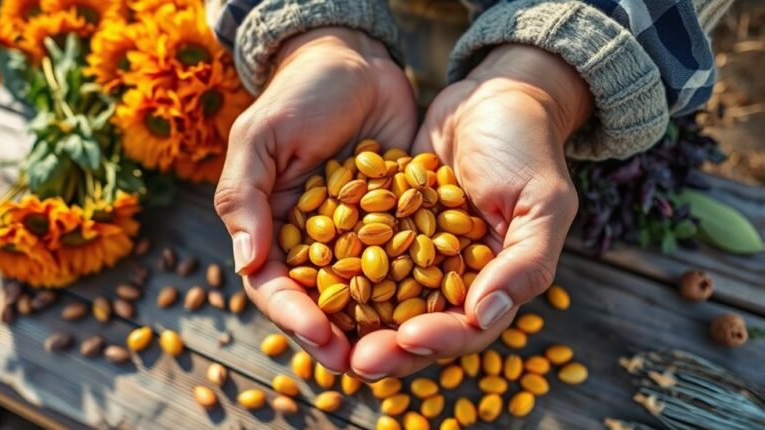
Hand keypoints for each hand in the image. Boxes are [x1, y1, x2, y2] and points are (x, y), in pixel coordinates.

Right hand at [214, 28, 416, 371]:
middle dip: (339, 336)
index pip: (275, 286)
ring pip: (367, 295)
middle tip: (363, 362)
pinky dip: (421, 287)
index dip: (294, 314)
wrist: (357, 63)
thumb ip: (244, 197)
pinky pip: (410, 263)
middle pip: (322, 304)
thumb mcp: (262, 137)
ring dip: (381, 326)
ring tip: (403, 350)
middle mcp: (316, 245)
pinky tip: (440, 307)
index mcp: (273, 231)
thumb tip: (243, 263)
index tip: (320, 333)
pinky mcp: (402, 225)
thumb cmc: (299, 95)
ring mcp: (360, 238)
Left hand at [349, 44, 592, 377]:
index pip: (467, 328)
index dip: (440, 341)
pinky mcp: (386, 229)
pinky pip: (359, 258)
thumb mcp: (541, 201)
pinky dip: (338, 273)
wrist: (490, 96)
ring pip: (383, 302)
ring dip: (356, 323)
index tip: (409, 339)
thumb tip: (483, 317)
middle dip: (388, 348)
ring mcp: (416, 256)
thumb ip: (524, 263)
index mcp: (494, 282)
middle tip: (354, 362)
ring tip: (325, 337)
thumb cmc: (525, 146)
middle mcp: (452, 279)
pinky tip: (310, 282)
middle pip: (418, 328)